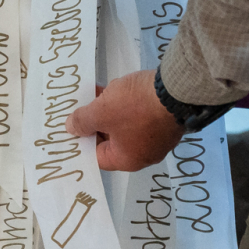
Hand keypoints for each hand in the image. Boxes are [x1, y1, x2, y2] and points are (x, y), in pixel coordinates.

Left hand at [66, 69, 184, 171]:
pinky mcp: (167, 120)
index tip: (73, 124)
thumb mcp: (101, 112)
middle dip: (97, 121)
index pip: (97, 156)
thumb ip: (82, 121)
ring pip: (126, 125)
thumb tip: (71, 128)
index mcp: (127, 160)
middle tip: (84, 104)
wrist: (177, 90)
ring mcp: (159, 138)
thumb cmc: (135, 107)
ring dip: (112, 110)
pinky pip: (141, 116)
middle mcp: (144, 154)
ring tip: (101, 91)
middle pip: (112, 140)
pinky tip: (121, 88)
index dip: (82, 139)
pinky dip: (129, 105)